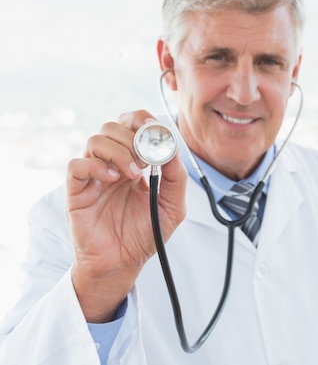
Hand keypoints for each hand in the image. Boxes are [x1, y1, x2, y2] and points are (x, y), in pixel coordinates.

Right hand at [67, 110, 186, 321]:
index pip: (133, 125)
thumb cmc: (145, 234)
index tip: (155, 129)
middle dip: (133, 136)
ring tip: (134, 174)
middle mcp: (113, 164)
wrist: (123, 263)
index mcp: (136, 162)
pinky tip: (113, 180)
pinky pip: (77, 165)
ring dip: (119, 151)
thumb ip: (176, 178)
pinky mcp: (77, 190)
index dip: (143, 120)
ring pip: (96, 140)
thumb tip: (173, 150)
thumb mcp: (173, 207)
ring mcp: (94, 175)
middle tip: (146, 158)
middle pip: (113, 126)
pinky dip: (96, 166)